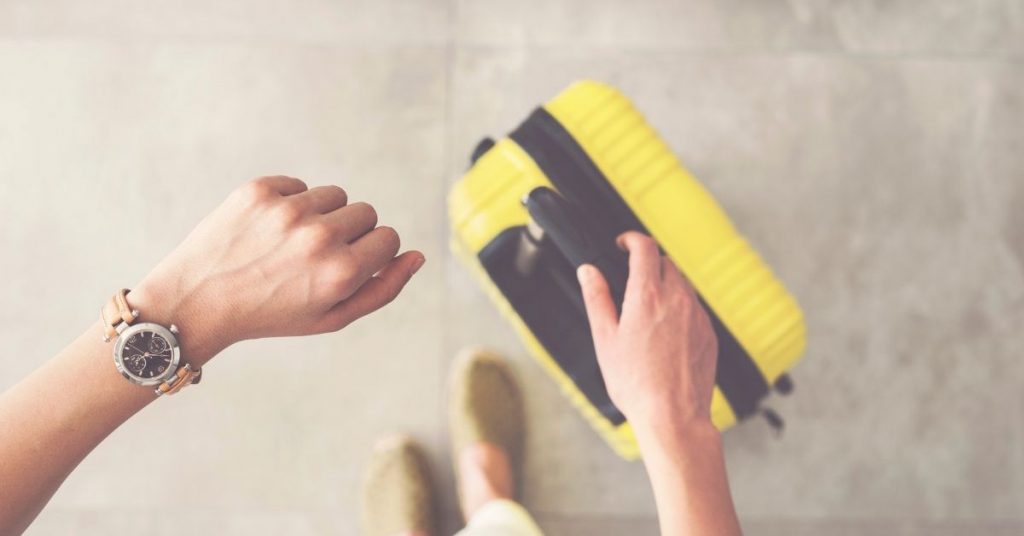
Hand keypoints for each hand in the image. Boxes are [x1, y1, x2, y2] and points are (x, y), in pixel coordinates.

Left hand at [129, 176, 424, 364]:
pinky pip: (298, 185)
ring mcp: (287, 210)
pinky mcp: (258, 191)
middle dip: (349, 232)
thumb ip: (383, 289)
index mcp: (341, 272)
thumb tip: (418, 256)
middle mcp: (318, 237)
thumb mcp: (332, 318)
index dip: (371, 253)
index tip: (345, 266)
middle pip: (366, 212)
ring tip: (290, 243)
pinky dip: (290, 202)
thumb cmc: (270, 314)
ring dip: (322, 214)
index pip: (389, 238)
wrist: (195, 301)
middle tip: (314, 258)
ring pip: (335, 194)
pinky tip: (268, 231)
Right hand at [577, 231, 717, 431]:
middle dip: (647, 263)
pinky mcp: (709, 333)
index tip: (623, 244)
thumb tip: (588, 272)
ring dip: (665, 284)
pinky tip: (665, 332)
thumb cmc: (637, 384)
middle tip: (631, 279)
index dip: (631, 239)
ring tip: (647, 310)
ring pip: (682, 284)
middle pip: (665, 262)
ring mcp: (697, 316)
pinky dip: (680, 308)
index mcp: (648, 296)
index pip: (644, 248)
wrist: (673, 415)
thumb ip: (597, 298)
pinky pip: (695, 307)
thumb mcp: (605, 339)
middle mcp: (677, 300)